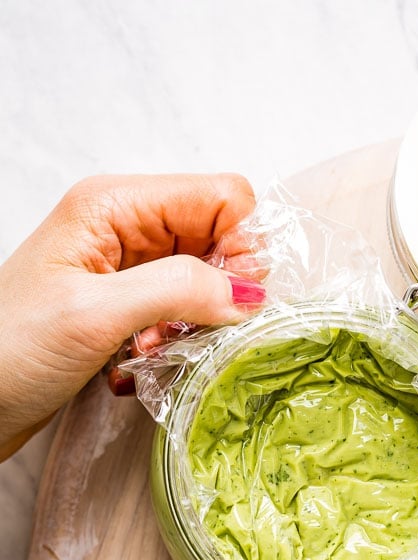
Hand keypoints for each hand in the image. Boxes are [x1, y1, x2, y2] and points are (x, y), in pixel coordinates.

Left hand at [0, 173, 263, 459]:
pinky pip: (180, 311)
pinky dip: (176, 338)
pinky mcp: (125, 305)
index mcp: (116, 205)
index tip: (235, 296)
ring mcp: (126, 267)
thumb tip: (249, 293)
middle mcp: (126, 227)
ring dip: (195, 320)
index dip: (242, 243)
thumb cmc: (9, 350)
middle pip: (218, 238)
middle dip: (219, 288)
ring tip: (156, 348)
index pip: (222, 197)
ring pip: (204, 280)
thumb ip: (177, 290)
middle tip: (191, 327)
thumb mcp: (95, 314)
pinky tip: (144, 359)